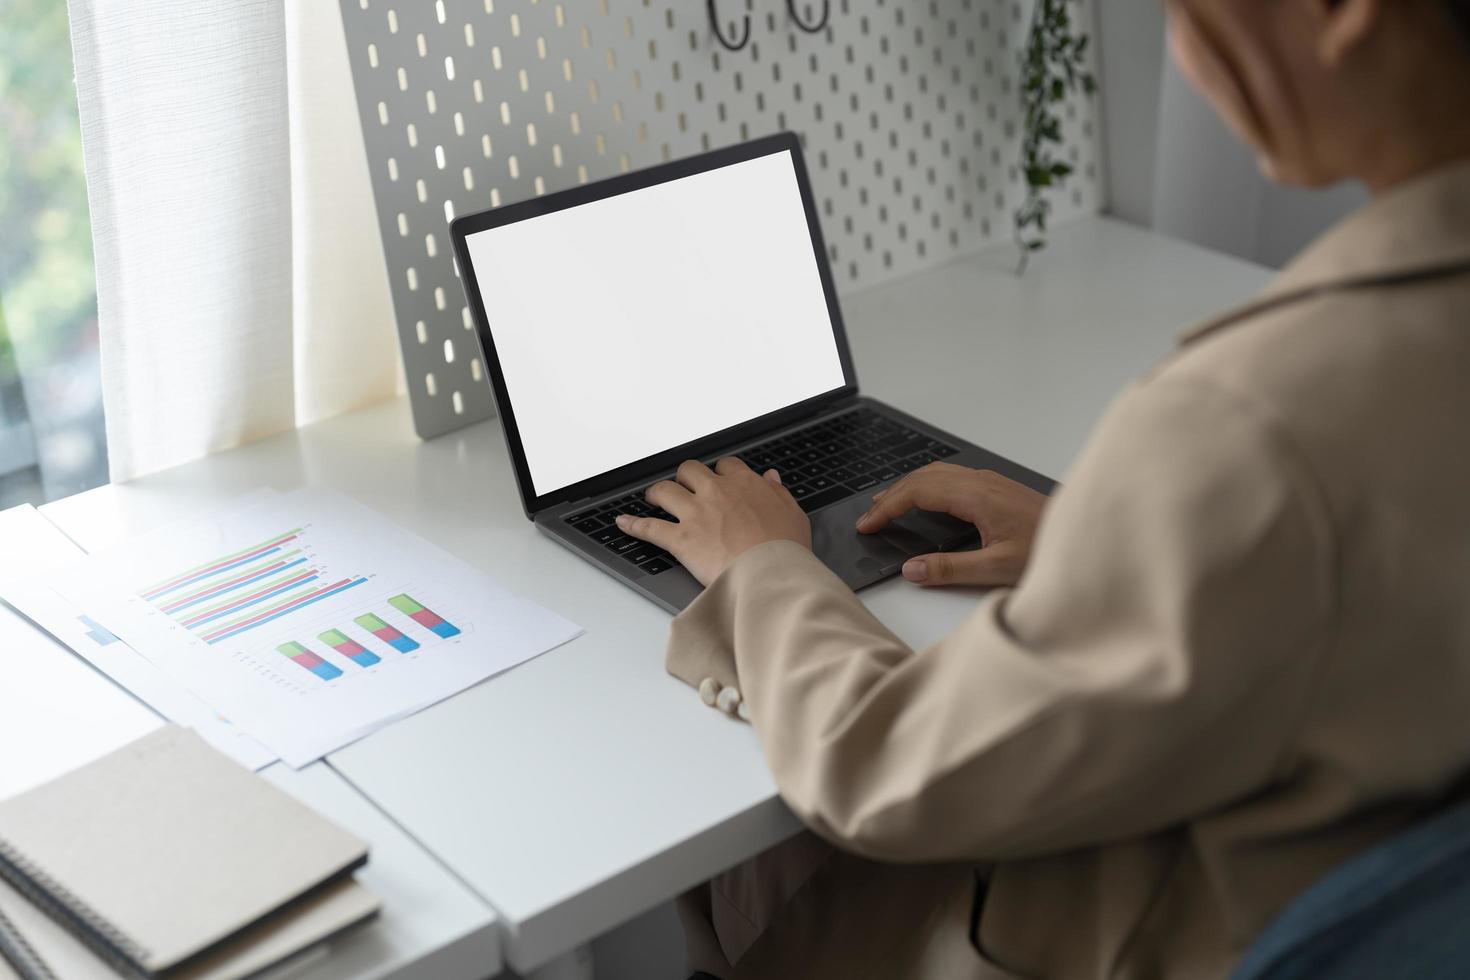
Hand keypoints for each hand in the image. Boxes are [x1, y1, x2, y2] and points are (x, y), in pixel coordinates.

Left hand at [616, 458, 812, 585]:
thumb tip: (771, 479)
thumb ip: (778, 493)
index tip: (719, 480)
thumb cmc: (784, 548)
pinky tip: (623, 522)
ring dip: (657, 493)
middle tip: (685, 488)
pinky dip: (633, 525)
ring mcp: (695, 514)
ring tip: (654, 497)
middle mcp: (716, 492)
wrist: (769, 572)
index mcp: (744, 484)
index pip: (726, 466)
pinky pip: (648, 527)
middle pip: (690, 471)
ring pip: (665, 491)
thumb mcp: (792, 513)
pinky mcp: (679, 539)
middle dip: (686, 478)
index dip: (719, 473)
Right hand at [855, 462, 1046, 586]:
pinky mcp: (998, 488)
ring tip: (889, 503)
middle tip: (870, 516)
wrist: (1087, 540)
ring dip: (909, 486)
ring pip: (938, 473)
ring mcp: (991, 482)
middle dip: (891, 494)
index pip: (918, 492)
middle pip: (923, 476)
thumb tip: (911, 569)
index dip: (888, 507)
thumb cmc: (1049, 551)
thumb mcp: (997, 569)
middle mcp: (982, 483)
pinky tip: (929, 499)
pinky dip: (928, 485)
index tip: (868, 524)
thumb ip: (951, 570)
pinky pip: (953, 477)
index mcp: (977, 497)